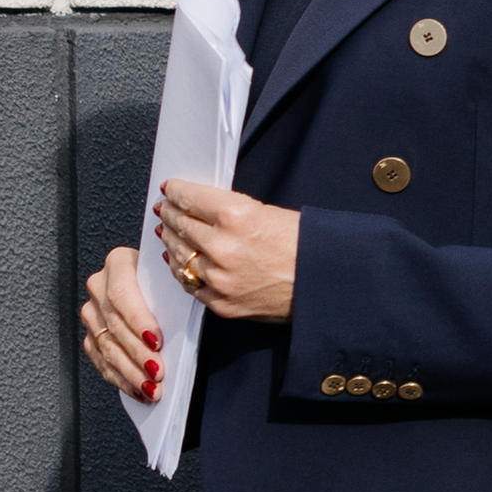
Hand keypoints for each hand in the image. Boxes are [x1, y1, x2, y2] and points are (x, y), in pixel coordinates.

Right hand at [78, 243, 165, 402]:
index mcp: (119, 263)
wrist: (156, 282)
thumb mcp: (173, 282)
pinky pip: (101, 360)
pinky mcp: (91, 334)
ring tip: (151, 388)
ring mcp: (92, 311)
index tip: (157, 341)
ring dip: (130, 371)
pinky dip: (121, 378)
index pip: (122, 293)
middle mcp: (99, 285)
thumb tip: (182, 326)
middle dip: (137, 353)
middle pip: (114, 324)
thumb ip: (173, 297)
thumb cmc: (168, 282)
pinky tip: (138, 389)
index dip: (138, 320)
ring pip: (106, 346)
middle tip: (157, 373)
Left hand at [155, 180, 300, 319]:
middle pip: (180, 224)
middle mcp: (223, 247)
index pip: (189, 198)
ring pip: (179, 254)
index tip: (171, 189)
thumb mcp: (268, 212)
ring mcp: (219, 278)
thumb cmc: (306, 246)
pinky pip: (188, 283)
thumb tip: (198, 207)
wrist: (326, 284)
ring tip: (169, 231)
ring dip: (172, 240)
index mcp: (236, 216)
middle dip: (170, 213)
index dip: (175, 191)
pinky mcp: (221, 302)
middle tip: (166, 208)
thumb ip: (228, 210)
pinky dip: (181, 269)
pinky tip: (179, 260)